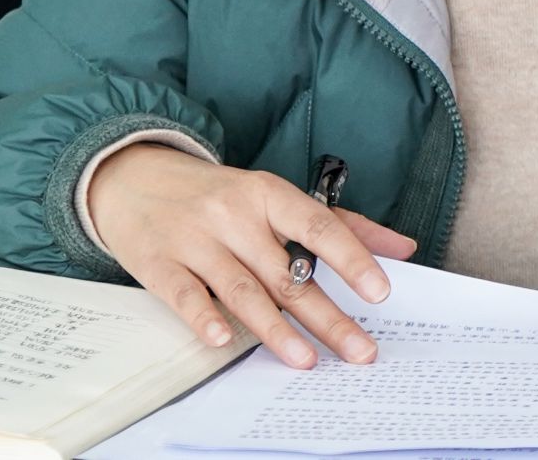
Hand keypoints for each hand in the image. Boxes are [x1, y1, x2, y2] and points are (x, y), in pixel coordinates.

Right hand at [85, 144, 417, 367]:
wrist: (134, 177)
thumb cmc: (217, 195)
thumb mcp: (274, 196)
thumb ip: (339, 223)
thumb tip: (403, 248)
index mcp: (268, 194)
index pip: (318, 226)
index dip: (350, 259)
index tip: (379, 291)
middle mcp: (234, 215)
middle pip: (287, 272)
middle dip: (328, 316)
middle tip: (360, 350)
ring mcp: (195, 239)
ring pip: (243, 289)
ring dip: (277, 329)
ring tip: (307, 360)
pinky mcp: (159, 263)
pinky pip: (186, 294)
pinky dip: (204, 318)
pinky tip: (223, 340)